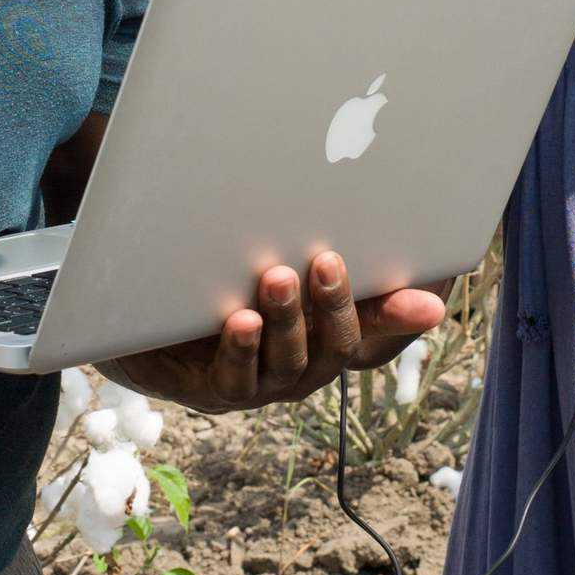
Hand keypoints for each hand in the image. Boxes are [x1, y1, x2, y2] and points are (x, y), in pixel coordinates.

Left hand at [105, 250, 448, 413]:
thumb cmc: (222, 269)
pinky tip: (241, 319)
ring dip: (287, 319)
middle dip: (335, 301)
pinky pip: (236, 378)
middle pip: (339, 343)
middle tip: (326, 258)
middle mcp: (307, 360)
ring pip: (291, 361)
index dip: (404, 309)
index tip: (433, 293)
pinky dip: (242, 348)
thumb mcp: (272, 242)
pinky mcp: (217, 389)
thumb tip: (361, 184)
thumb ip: (311, 222)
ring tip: (277, 277)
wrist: (141, 307)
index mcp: (330, 326)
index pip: (381, 320)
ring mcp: (265, 381)